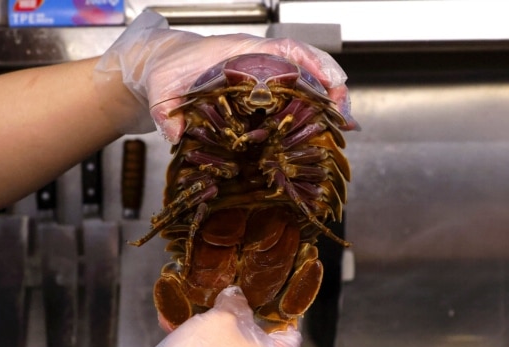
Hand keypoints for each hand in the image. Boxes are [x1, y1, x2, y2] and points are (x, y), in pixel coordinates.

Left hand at [94, 10, 353, 141]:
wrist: (164, 66)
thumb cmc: (167, 70)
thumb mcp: (163, 88)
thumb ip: (167, 110)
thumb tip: (176, 136)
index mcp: (241, 53)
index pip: (286, 49)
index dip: (313, 64)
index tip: (332, 82)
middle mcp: (258, 61)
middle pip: (306, 64)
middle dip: (332, 86)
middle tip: (346, 113)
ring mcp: (262, 75)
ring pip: (304, 80)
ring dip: (327, 98)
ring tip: (344, 121)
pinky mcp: (261, 91)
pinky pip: (292, 94)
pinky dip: (311, 107)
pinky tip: (322, 127)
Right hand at [115, 286, 301, 346]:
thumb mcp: (222, 318)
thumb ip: (235, 302)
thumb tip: (236, 295)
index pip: (287, 325)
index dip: (274, 301)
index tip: (262, 284)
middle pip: (258, 336)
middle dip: (238, 312)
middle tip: (226, 289)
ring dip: (214, 327)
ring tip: (196, 303)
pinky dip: (202, 345)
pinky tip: (179, 323)